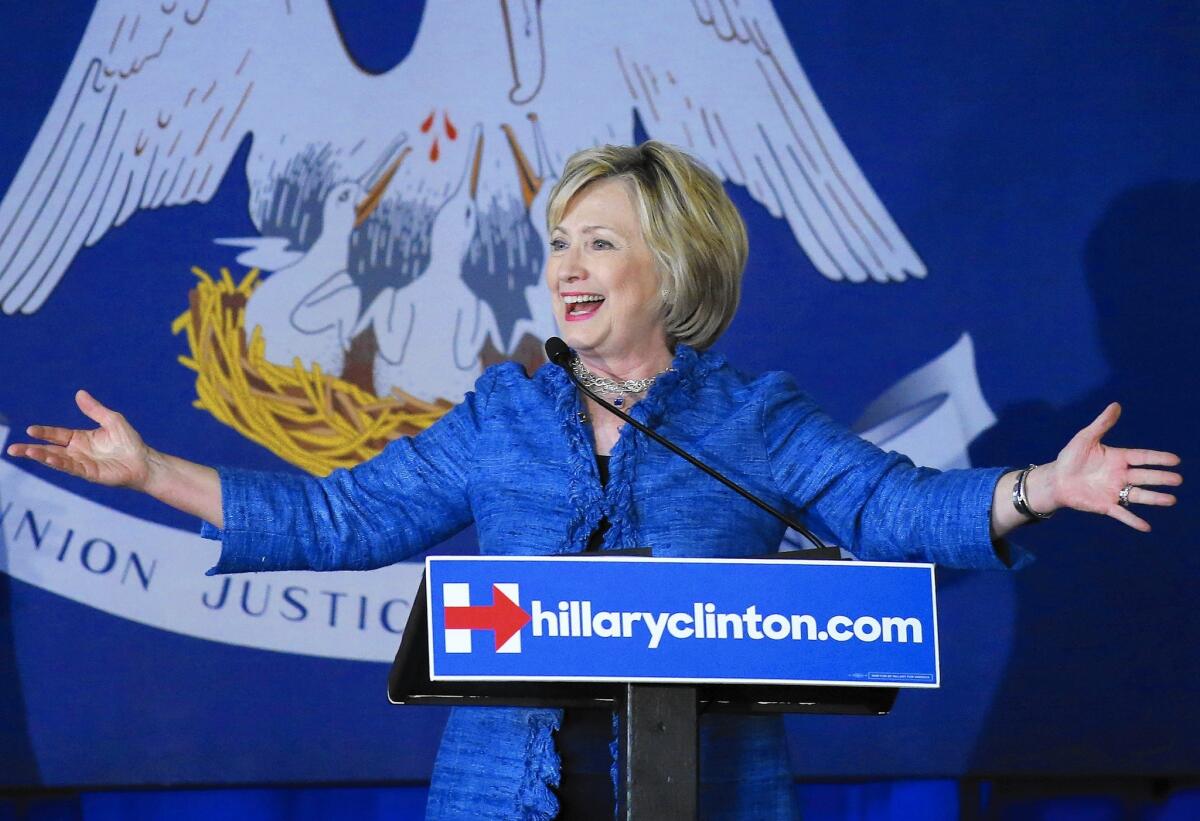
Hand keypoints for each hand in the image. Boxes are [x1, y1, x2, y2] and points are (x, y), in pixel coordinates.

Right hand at [6, 390, 154, 489]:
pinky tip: (47, 459)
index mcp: (80, 439)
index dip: (44, 432)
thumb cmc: (129, 441)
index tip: (30, 429)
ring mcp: (82, 463)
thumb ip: (94, 409)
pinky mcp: (89, 473)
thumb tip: (79, 393)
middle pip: (49, 450)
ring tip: (27, 452)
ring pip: (56, 460)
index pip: (56, 434)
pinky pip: (71, 467)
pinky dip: (58, 463)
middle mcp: (77, 452)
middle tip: (12, 449)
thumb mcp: (111, 420)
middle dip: (31, 449)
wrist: (143, 461)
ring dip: (41, 456)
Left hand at [1033, 402, 1181, 531]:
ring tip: (1171, 500)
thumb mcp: (1085, 438)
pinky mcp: (1105, 505)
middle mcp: (1120, 475)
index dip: (1158, 458)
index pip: (1143, 457)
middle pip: (1145, 476)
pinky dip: (1133, 521)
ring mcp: (1115, 491)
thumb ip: (1102, 424)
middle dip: (1161, 478)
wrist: (1056, 479)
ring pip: (1139, 495)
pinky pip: (1122, 514)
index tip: (1176, 460)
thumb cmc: (1071, 457)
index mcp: (1118, 458)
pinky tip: (1146, 527)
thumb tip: (1116, 405)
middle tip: (1178, 480)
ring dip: (1154, 498)